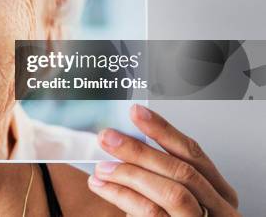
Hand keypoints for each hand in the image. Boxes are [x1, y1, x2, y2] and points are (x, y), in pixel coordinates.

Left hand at [87, 104, 239, 215]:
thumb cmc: (168, 216)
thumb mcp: (171, 194)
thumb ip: (158, 171)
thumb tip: (123, 140)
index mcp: (219, 192)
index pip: (193, 152)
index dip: (164, 129)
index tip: (136, 113)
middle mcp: (219, 209)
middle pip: (182, 171)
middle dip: (141, 151)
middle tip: (108, 137)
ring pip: (172, 193)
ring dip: (130, 174)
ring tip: (101, 167)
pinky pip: (152, 212)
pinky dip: (123, 195)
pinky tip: (102, 186)